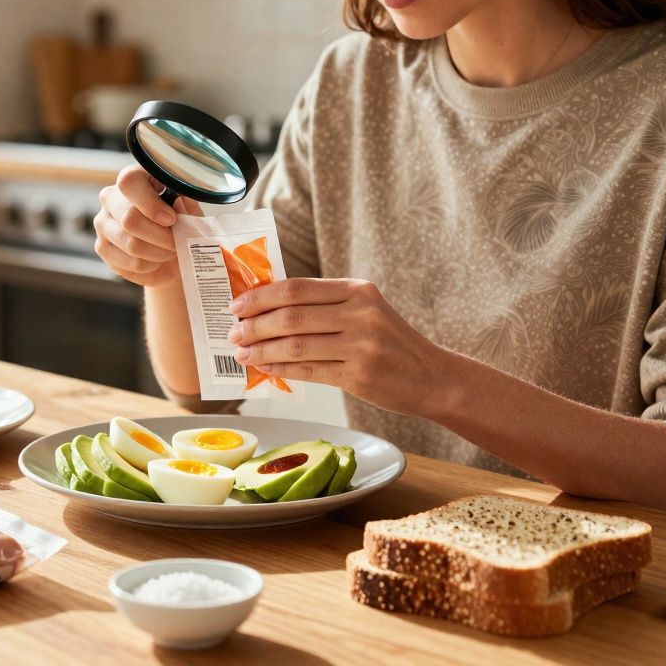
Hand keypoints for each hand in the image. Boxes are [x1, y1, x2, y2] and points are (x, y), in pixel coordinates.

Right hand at [94, 165, 201, 286]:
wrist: (170, 253)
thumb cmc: (179, 225)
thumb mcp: (190, 212)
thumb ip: (188, 207)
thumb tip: (180, 202)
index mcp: (133, 177)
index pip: (129, 183)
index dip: (151, 204)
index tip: (171, 219)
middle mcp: (110, 197)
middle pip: (130, 219)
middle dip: (162, 236)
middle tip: (177, 241)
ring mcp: (103, 223)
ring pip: (132, 244)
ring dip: (159, 252)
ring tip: (170, 250)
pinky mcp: (103, 248)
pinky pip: (131, 263)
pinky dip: (151, 265)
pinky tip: (157, 259)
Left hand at [227, 278, 452, 418]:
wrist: (431, 377)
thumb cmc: (390, 343)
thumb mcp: (365, 312)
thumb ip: (325, 308)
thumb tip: (268, 311)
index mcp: (358, 290)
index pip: (298, 288)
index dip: (262, 296)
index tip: (237, 305)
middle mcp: (360, 313)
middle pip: (292, 315)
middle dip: (255, 324)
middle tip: (233, 332)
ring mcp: (362, 344)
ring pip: (296, 344)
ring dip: (262, 350)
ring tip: (242, 354)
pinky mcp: (359, 374)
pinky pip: (308, 370)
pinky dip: (281, 368)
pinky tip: (265, 369)